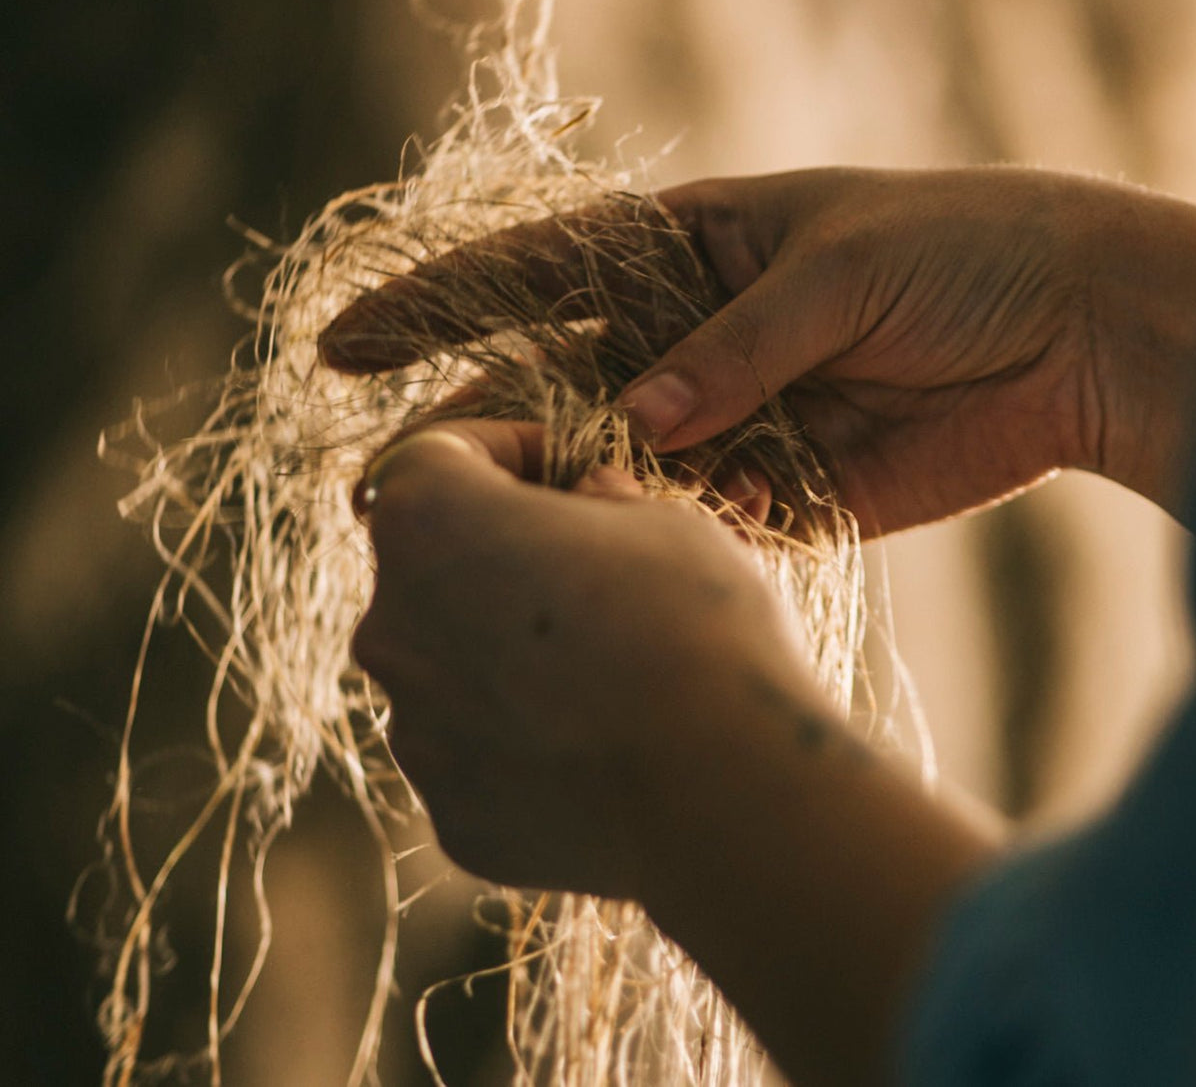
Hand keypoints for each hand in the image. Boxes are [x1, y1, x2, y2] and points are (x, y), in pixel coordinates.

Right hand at [322, 167, 1195, 530]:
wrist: (1077, 334)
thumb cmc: (962, 254)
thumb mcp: (839, 273)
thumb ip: (735, 351)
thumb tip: (637, 424)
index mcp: (698, 248)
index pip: (545, 271)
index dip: (443, 307)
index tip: (346, 346)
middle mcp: (700, 336)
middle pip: (564, 385)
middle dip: (487, 429)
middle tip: (401, 487)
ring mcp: (737, 419)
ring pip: (622, 469)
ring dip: (569, 504)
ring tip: (499, 545)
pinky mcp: (789, 493)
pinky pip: (703, 525)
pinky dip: (669, 544)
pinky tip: (629, 565)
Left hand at [351, 419, 1003, 1084]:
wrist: (730, 790)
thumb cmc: (700, 624)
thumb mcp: (667, 517)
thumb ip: (601, 500)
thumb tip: (588, 504)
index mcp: (428, 523)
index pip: (434, 456)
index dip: (509, 451)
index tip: (573, 468)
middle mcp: (391, 627)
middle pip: (437, 573)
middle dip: (509, 561)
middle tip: (602, 573)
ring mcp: (416, 735)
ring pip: (457, 674)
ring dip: (516, 658)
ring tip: (618, 674)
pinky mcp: (454, 819)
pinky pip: (486, 761)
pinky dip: (532, 747)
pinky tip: (613, 750)